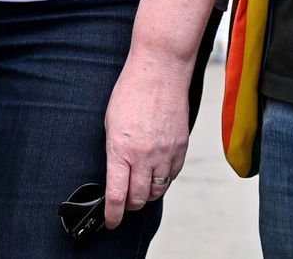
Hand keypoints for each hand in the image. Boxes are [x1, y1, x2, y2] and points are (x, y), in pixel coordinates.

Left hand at [101, 52, 192, 228]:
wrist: (160, 71)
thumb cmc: (131, 91)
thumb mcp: (111, 123)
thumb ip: (115, 151)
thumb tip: (118, 173)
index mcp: (120, 149)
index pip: (117, 195)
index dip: (113, 214)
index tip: (111, 221)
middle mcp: (144, 156)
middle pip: (138, 198)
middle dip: (130, 205)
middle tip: (125, 202)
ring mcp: (165, 153)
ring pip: (157, 190)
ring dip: (147, 192)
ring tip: (141, 184)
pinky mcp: (181, 147)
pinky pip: (172, 175)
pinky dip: (164, 178)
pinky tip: (157, 170)